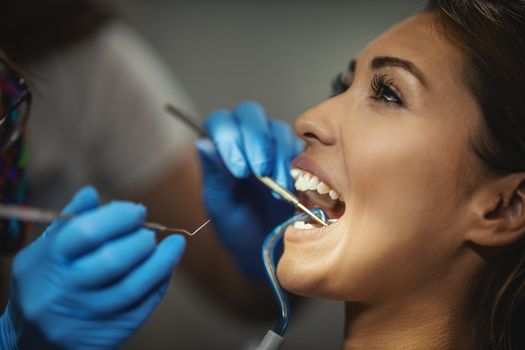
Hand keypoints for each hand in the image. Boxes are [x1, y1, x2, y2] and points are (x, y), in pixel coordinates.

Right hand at [0, 186, 184, 349]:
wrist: (30, 337)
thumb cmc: (46, 280)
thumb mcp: (47, 249)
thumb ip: (70, 222)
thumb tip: (91, 193)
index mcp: (47, 261)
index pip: (87, 232)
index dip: (119, 217)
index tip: (138, 211)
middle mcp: (61, 293)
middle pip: (112, 261)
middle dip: (140, 241)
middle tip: (150, 233)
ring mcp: (82, 318)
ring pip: (131, 289)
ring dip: (160, 263)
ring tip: (172, 247)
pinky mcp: (101, 338)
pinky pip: (140, 310)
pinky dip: (158, 286)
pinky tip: (165, 270)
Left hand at [196, 101, 302, 277]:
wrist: (266, 247)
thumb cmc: (237, 226)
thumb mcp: (220, 206)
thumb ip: (215, 175)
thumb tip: (204, 144)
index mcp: (220, 146)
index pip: (220, 122)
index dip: (228, 138)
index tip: (238, 169)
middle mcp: (246, 138)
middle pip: (250, 114)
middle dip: (256, 141)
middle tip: (260, 172)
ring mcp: (273, 145)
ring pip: (277, 129)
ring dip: (278, 156)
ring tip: (277, 186)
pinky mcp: (297, 157)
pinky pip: (300, 148)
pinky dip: (297, 165)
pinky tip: (292, 186)